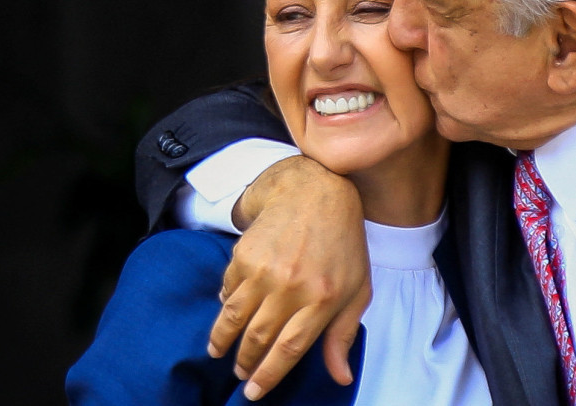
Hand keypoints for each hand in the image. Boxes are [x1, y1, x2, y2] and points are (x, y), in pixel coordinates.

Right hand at [208, 155, 369, 400]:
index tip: (255, 392)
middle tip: (240, 375)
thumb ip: (344, 334)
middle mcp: (291, 286)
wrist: (315, 190)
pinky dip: (225, 305)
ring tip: (219, 352)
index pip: (289, 349)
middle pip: (259, 337)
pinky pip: (229, 289)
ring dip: (224, 339)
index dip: (270, 375)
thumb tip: (341, 377)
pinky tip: (226, 313)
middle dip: (245, 362)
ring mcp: (265, 269)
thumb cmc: (342, 243)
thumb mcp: (357, 288)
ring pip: (235, 316)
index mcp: (322, 299)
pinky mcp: (244, 253)